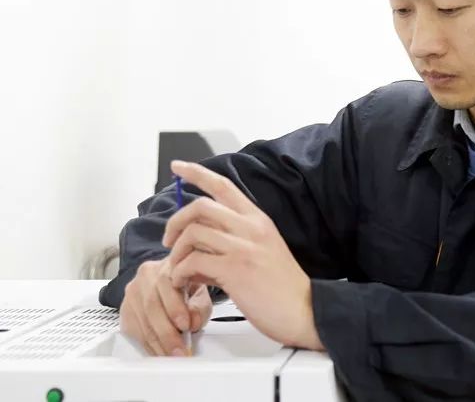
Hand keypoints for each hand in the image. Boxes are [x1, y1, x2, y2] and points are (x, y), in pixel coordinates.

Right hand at [119, 257, 211, 355]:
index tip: (186, 326)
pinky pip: (134, 330)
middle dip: (167, 333)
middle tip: (180, 349)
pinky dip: (148, 345)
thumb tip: (193, 323)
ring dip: (158, 343)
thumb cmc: (186, 285)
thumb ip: (200, 305)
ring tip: (172, 354)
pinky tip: (159, 352)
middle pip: (152, 306)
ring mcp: (132, 293)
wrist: (169, 282)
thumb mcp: (200, 290)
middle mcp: (146, 276)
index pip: (166, 284)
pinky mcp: (125, 310)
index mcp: (166, 265)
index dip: (175, 308)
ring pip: (142, 321)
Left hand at [163, 160, 323, 349]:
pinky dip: (180, 272)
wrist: (304, 310)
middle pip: (201, 206)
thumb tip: (197, 247)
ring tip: (177, 269)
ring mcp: (243, 247)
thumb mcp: (262, 251)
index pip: (223, 185)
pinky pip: (193, 261)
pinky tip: (183, 282)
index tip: (177, 166)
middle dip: (175, 221)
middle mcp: (251, 227)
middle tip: (168, 241)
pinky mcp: (235, 269)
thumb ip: (230, 242)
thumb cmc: (282, 287)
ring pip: (193, 232)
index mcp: (258, 219)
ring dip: (176, 251)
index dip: (197, 173)